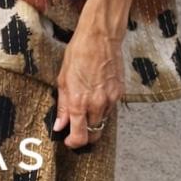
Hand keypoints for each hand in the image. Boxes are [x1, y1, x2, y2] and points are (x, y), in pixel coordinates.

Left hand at [52, 24, 125, 148]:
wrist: (101, 37)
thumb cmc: (78, 54)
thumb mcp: (63, 80)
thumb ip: (62, 105)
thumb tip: (60, 125)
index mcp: (79, 102)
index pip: (80, 136)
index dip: (74, 143)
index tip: (69, 141)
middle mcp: (97, 104)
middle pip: (94, 134)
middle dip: (85, 136)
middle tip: (77, 131)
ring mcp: (111, 99)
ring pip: (103, 122)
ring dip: (94, 122)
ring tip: (86, 109)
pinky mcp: (120, 92)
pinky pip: (111, 109)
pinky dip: (103, 110)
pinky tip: (96, 97)